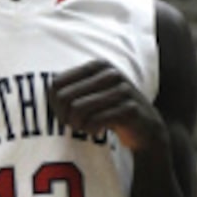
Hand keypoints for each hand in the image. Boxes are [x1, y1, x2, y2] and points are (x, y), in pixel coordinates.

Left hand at [49, 61, 166, 154]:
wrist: (146, 127)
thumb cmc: (111, 109)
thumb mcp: (93, 92)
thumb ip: (72, 88)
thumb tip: (51, 94)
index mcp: (99, 65)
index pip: (57, 83)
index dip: (54, 103)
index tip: (63, 114)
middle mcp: (111, 74)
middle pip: (66, 97)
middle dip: (65, 116)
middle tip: (74, 124)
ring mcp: (122, 90)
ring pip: (78, 109)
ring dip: (78, 124)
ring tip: (84, 127)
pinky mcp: (129, 109)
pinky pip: (95, 121)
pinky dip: (91, 130)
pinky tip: (96, 131)